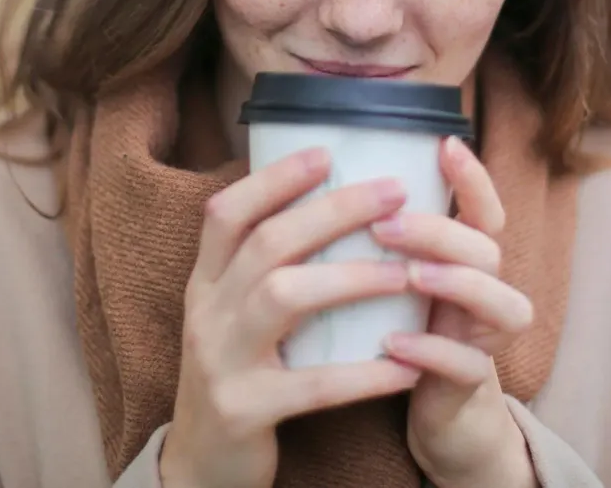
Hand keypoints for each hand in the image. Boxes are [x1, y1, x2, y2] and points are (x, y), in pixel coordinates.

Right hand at [160, 148, 420, 487]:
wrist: (203, 462)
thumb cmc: (238, 375)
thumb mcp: (234, 317)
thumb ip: (262, 273)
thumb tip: (324, 214)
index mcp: (205, 284)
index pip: (226, 213)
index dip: (274, 178)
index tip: (327, 152)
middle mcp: (206, 312)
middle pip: (267, 243)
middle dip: (333, 212)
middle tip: (395, 193)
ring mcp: (219, 361)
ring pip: (284, 297)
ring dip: (352, 278)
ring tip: (407, 273)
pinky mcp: (243, 410)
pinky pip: (311, 384)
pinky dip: (363, 374)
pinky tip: (407, 367)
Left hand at [371, 137, 537, 487]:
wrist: (431, 410)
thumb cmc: (406, 330)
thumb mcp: (396, 280)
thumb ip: (385, 241)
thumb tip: (331, 184)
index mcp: (466, 262)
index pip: (483, 210)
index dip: (472, 178)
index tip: (445, 142)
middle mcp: (485, 293)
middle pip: (487, 249)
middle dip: (441, 232)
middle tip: (387, 224)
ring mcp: (484, 339)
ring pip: (502, 304)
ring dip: (456, 284)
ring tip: (411, 276)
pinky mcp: (471, 384)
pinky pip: (466, 366)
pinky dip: (432, 352)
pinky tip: (392, 343)